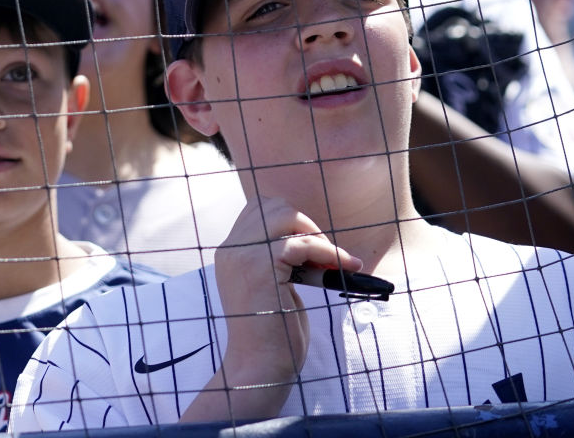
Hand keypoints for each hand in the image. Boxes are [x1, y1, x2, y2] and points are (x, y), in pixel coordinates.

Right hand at [208, 197, 361, 407]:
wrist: (260, 367)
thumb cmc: (272, 334)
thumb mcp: (270, 287)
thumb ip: (277, 260)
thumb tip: (308, 240)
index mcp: (230, 254)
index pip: (257, 210)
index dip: (289, 221)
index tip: (312, 247)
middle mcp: (231, 250)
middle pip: (271, 205)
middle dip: (304, 223)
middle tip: (324, 255)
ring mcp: (243, 256)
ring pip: (286, 215)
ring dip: (316, 235)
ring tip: (332, 261)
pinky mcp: (262, 266)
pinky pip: (303, 243)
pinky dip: (328, 253)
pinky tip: (343, 268)